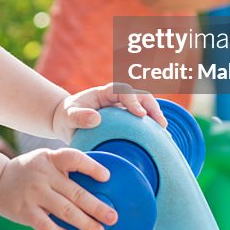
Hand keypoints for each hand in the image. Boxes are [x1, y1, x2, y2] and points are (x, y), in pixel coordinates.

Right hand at [0, 148, 116, 229]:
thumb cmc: (31, 172)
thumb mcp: (46, 160)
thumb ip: (66, 168)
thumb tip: (99, 186)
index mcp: (51, 159)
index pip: (73, 158)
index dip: (91, 167)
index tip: (106, 177)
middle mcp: (43, 175)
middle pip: (75, 192)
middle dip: (96, 207)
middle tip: (113, 217)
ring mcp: (33, 193)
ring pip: (64, 210)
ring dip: (84, 222)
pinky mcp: (24, 210)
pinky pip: (44, 223)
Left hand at [52, 82, 167, 142]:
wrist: (66, 121)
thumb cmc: (66, 117)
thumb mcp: (67, 117)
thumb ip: (78, 116)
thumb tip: (96, 119)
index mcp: (103, 93)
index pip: (122, 90)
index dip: (133, 100)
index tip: (140, 115)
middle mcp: (116, 97)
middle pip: (140, 95)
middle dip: (152, 106)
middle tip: (160, 123)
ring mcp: (122, 107)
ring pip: (145, 105)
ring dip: (155, 115)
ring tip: (164, 131)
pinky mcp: (125, 119)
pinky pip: (142, 118)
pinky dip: (151, 125)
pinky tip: (159, 139)